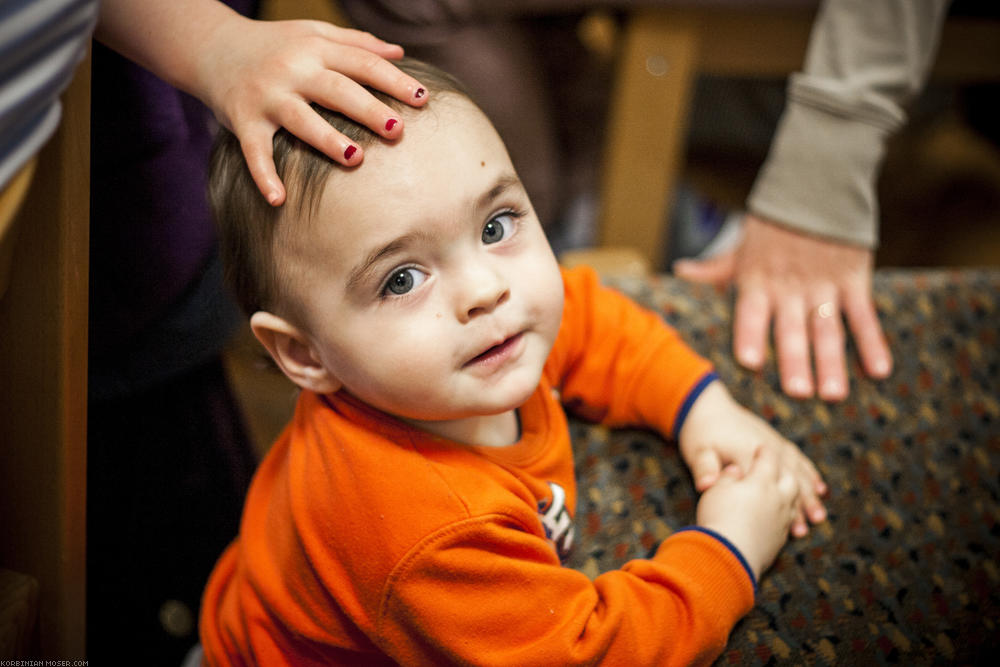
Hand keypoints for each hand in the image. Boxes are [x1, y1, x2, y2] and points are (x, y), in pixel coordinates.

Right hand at [96, 1, 427, 204]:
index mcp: (315, 48)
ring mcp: (267, 96)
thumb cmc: (274, 44)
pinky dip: (264, 176)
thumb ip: (355, 44)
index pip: (361, 63)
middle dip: (368, 109)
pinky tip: (278, 199)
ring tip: (355, 158)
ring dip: (326, 139)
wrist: (210, 46)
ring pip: (300, 119)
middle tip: (398, 129)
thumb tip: (399, 54)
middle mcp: (292, 70)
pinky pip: (254, 152)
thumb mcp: (312, 34)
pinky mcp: (243, 121)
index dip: (393, 80)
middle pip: (337, 90)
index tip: (423, 99)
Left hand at [674, 215, 892, 400]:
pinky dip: (873, 343)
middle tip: (799, 394)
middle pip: (792, 329)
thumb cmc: (773, 224)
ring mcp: (823, 285)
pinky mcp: (853, 279)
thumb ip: (714, 269)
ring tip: (833, 394)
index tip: (750, 362)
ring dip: (832, 362)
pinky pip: (864, 315)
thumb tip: (680, 272)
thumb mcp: (741, 247)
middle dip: (795, 361)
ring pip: (827, 329)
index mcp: (757, 281)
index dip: (751, 336)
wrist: (817, 185)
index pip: (751, 313)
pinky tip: (880, 370)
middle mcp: (789, 288)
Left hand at [678, 381, 826, 537]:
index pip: (769, 483)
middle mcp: (765, 446)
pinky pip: (797, 458)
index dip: (779, 505)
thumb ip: (704, 468)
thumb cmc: (699, 433)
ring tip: (818, 516)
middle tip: (808, 528)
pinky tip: (819, 488)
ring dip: (809, 493)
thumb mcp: (697, 451)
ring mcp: (773, 442)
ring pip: (797, 470)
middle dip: (801, 503)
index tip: (790, 527)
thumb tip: (705, 485)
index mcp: (746, 452)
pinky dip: (809, 473)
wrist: (706, 406)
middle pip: (788, 478)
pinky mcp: (775, 439)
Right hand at [696, 446, 798, 580]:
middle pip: (790, 478)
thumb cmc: (718, 516)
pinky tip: (784, 517)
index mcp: (762, 480)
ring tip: (791, 492)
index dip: (764, 452)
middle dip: (785, 470)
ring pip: (794, 501)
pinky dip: (789, 515)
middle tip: (779, 468)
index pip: (768, 459)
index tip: (762, 449)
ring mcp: (782, 519)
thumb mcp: (715, 489)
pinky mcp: (780, 539)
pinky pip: (789, 521)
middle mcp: (778, 497)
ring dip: (794, 494)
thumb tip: (735, 470)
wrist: (729, 555)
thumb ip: (728, 476)